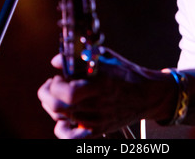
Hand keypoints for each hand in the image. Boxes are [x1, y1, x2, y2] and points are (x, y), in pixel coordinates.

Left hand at [37, 48, 177, 138]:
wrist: (147, 94)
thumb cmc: (126, 74)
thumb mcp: (106, 58)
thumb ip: (80, 58)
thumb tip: (56, 61)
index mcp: (101, 84)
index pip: (69, 92)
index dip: (56, 84)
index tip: (59, 75)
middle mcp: (98, 104)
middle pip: (58, 106)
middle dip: (46, 93)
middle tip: (51, 84)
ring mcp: (97, 120)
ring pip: (61, 118)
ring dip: (52, 105)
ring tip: (57, 95)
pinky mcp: (97, 130)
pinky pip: (71, 137)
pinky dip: (61, 129)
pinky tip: (62, 118)